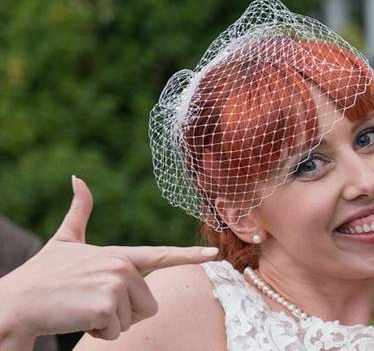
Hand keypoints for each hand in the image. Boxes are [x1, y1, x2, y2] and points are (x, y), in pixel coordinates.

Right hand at [0, 177, 217, 343]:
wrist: (15, 303)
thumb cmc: (41, 275)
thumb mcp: (64, 240)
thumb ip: (80, 211)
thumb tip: (78, 179)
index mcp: (118, 254)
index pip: (161, 255)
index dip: (190, 255)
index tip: (214, 253)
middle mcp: (122, 266)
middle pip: (148, 305)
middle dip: (122, 314)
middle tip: (91, 303)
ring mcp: (116, 284)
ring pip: (133, 320)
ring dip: (108, 324)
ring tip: (82, 308)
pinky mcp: (107, 305)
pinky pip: (116, 331)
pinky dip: (97, 333)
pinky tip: (77, 318)